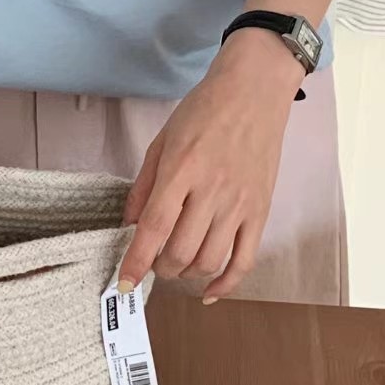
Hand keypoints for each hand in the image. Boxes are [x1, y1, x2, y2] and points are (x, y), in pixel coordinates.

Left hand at [119, 30, 302, 302]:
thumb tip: (130, 226)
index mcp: (181, 170)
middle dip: (159, 268)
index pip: (154, 228)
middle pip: (181, 252)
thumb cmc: (203, 111)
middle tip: (152, 262)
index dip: (136, 261)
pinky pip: (245, 260)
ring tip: (176, 266)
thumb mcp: (161, 141)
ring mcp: (240, 204)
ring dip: (186, 275)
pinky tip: (209, 292)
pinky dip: (226, 284)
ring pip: (209, 261)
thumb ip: (143, 186)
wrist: (253, 91)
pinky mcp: (261, 211)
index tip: (123, 282)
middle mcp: (212, 191)